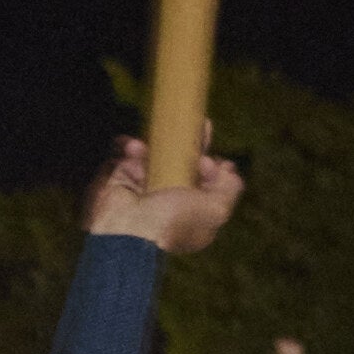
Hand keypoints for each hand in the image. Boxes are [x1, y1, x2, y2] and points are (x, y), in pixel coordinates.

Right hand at [82, 135, 245, 255]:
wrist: (127, 227)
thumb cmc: (173, 219)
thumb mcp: (215, 209)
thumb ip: (229, 190)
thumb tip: (229, 171)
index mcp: (194, 213)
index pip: (209, 183)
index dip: (211, 167)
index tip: (205, 161)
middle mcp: (171, 202)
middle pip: (185, 165)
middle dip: (190, 145)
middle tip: (196, 126)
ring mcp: (146, 191)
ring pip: (157, 158)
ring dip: (154, 146)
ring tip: (147, 145)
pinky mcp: (124, 181)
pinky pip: (131, 158)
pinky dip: (132, 149)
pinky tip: (132, 147)